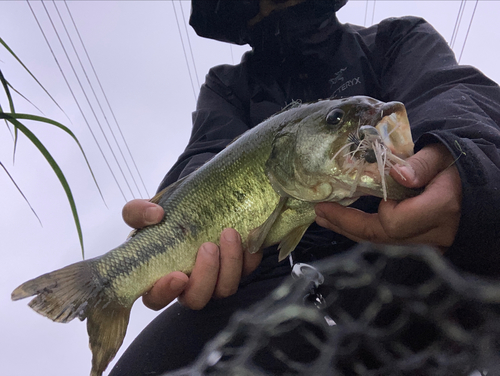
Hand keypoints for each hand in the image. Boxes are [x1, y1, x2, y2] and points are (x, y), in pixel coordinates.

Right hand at [122, 199, 261, 310]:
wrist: (191, 209)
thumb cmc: (162, 219)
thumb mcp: (142, 213)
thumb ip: (138, 212)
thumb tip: (155, 215)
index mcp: (158, 279)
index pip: (157, 299)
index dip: (167, 292)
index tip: (178, 276)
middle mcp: (188, 286)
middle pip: (197, 299)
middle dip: (206, 276)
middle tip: (208, 247)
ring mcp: (213, 281)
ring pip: (225, 289)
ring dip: (230, 264)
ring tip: (229, 233)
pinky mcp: (235, 270)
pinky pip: (247, 272)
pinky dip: (250, 257)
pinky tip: (248, 236)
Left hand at [315, 143, 461, 249]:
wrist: (472, 187)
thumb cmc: (455, 167)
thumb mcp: (441, 155)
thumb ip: (421, 164)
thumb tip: (396, 174)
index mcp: (440, 208)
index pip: (395, 222)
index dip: (378, 210)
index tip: (367, 191)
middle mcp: (434, 234)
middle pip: (382, 237)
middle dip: (347, 225)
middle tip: (320, 211)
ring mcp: (429, 246)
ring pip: (382, 245)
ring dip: (350, 231)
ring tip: (325, 217)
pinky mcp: (422, 248)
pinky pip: (388, 244)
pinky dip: (364, 233)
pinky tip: (345, 224)